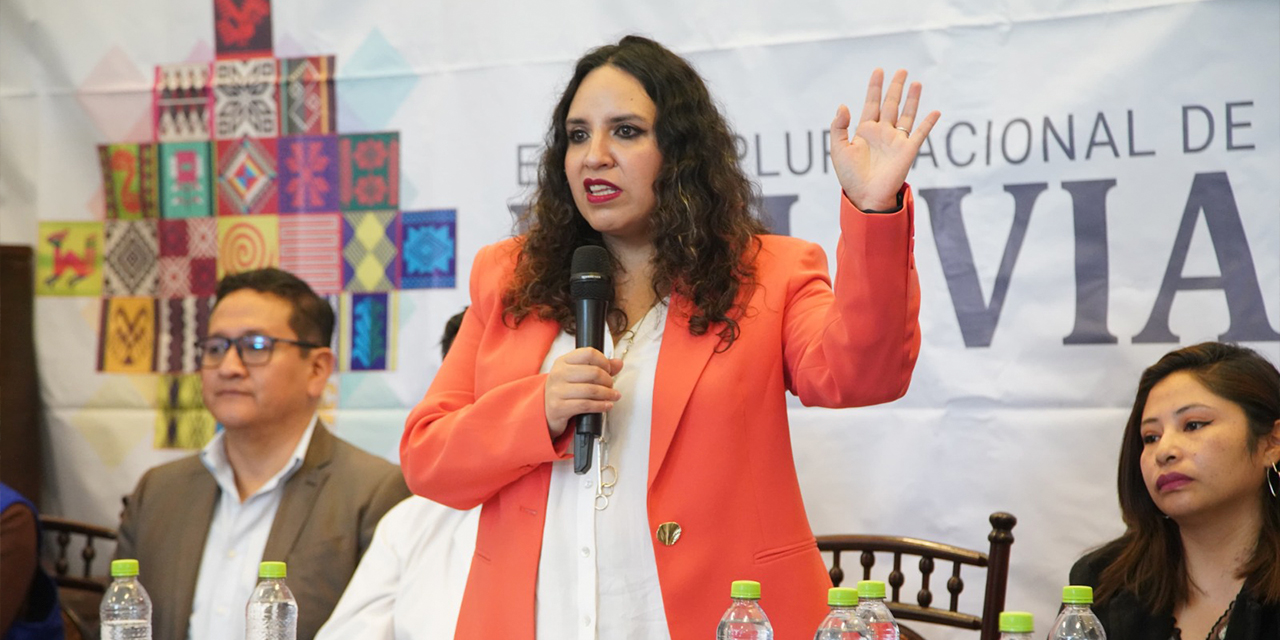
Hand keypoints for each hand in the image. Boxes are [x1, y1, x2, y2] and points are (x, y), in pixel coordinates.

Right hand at [544, 348, 622, 437]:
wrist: (545, 410)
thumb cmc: (565, 390)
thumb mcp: (577, 375)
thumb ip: (598, 367)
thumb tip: (618, 363)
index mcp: (563, 361)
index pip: (588, 353)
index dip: (604, 361)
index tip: (609, 369)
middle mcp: (558, 373)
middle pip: (593, 372)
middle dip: (608, 380)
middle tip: (611, 386)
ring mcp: (557, 391)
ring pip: (591, 390)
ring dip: (608, 394)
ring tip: (614, 396)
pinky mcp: (558, 407)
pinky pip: (586, 405)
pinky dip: (601, 406)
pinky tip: (607, 406)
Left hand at [831, 69, 940, 210]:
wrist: (865, 196)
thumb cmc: (850, 176)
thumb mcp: (838, 149)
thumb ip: (838, 127)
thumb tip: (843, 105)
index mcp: (865, 131)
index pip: (871, 103)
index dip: (875, 87)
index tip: (879, 70)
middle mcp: (882, 132)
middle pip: (891, 104)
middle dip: (895, 88)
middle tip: (901, 70)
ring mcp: (896, 140)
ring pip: (906, 114)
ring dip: (912, 99)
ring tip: (916, 83)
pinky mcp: (908, 150)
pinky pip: (920, 134)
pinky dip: (928, 123)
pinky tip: (935, 112)